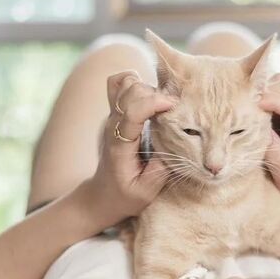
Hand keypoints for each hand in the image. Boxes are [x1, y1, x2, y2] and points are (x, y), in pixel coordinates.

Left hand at [76, 71, 176, 228]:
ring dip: (147, 87)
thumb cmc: (125, 196)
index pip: (132, 112)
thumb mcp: (146, 192)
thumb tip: (177, 143)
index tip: (174, 106)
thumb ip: (161, 168)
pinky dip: (136, 82)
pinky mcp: (115, 113)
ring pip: (124, 83)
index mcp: (119, 145)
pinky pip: (120, 85)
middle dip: (155, 93)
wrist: (102, 195)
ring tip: (162, 105)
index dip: (154, 102)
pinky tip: (149, 96)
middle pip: (130, 90)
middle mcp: (112, 125)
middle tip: (173, 110)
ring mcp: (111, 117)